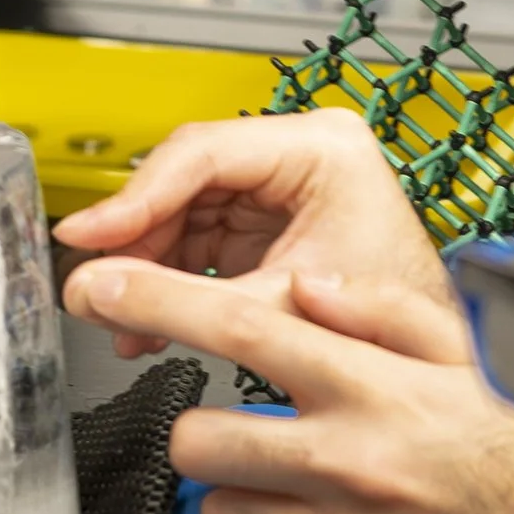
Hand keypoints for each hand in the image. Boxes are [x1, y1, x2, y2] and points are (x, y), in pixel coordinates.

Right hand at [53, 109, 450, 357]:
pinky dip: (171, 283)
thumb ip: (183, 300)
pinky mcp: (267, 225)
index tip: (87, 236)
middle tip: (94, 286)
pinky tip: (150, 322)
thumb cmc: (392, 324)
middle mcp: (299, 156)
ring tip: (121, 318)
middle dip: (136, 242)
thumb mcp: (276, 306)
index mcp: (321, 148)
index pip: (201, 155)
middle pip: (184, 183)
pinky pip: (197, 242)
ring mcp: (281, 190)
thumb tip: (96, 292)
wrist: (426, 365)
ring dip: (147, 270)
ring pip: (182, 214)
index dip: (133, 199)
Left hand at [67, 260, 513, 513]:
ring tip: (303, 497)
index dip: (157, 298)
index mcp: (372, 386)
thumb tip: (309, 282)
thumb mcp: (471, 360)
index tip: (103, 283)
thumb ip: (383, 311)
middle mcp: (348, 459)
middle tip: (251, 438)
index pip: (239, 324)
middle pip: (198, 440)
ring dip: (246, 504)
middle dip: (209, 439)